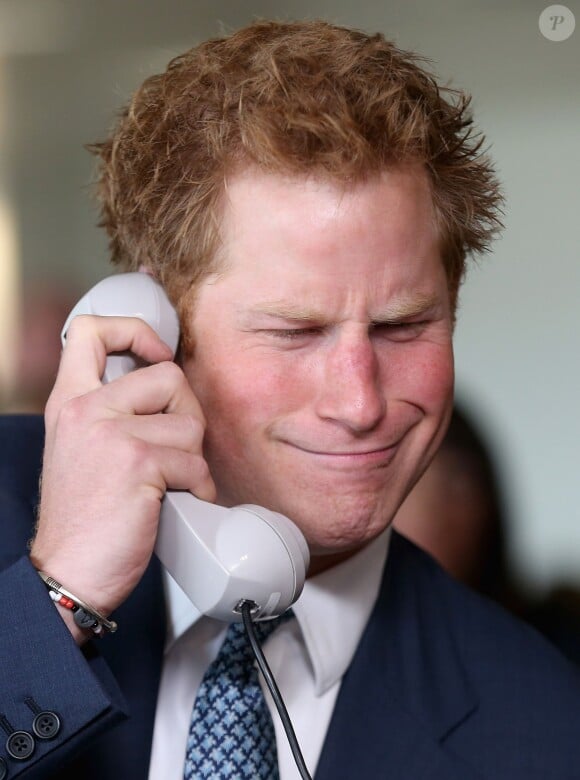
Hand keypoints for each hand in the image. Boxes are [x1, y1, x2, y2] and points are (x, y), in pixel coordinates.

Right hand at [30, 315, 215, 640]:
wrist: (68, 572)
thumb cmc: (83, 517)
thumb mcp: (81, 448)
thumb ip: (110, 412)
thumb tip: (167, 387)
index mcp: (69, 401)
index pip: (91, 330)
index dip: (135, 332)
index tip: (156, 356)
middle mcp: (86, 409)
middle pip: (168, 375)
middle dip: (187, 414)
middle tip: (176, 447)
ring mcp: (111, 434)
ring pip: (189, 423)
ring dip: (192, 459)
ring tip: (170, 483)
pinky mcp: (138, 463)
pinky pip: (195, 462)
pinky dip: (197, 488)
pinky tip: (177, 502)